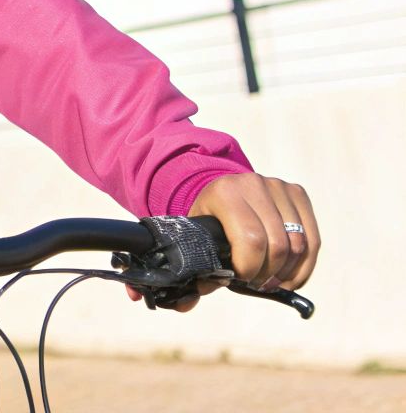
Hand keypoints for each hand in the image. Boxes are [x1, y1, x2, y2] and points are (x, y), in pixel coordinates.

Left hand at [125, 173, 319, 311]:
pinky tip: (291, 277)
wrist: (217, 188)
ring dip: (289, 272)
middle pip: (278, 245)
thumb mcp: (192, 239)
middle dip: (268, 273)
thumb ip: (188, 271)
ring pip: (300, 243)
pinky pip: (313, 237)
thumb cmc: (204, 222)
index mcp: (223, 193)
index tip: (240, 280)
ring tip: (272, 282)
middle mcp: (253, 184)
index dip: (250, 268)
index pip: (250, 239)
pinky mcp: (297, 193)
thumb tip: (173, 302)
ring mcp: (278, 186)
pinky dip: (305, 264)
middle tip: (256, 285)